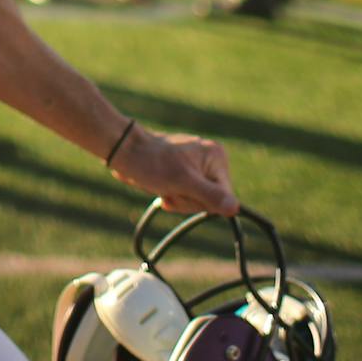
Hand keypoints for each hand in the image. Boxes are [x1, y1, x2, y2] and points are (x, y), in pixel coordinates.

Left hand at [110, 125, 238, 217]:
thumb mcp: (182, 182)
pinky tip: (162, 187)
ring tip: (163, 185)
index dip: (201, 202)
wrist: (126, 151)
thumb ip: (210, 195)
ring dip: (177, 198)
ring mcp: (199, 165)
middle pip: (210, 200)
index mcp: (217, 156)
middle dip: (186, 200)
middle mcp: (212, 159)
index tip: (181, 192)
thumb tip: (235, 208)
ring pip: (196, 199)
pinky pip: (187, 194)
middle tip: (168, 188)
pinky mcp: (187, 170)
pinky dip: (173, 195)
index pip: (224, 197)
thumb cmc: (152, 164)